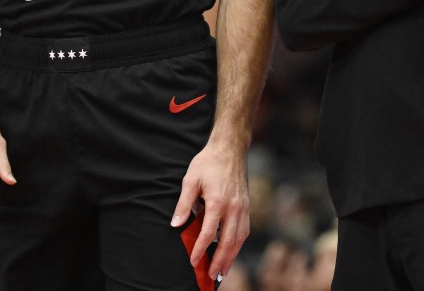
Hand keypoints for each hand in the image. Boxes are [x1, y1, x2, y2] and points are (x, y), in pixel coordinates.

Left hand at [170, 138, 249, 280]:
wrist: (231, 148)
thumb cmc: (208, 162)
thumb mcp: (191, 180)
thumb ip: (184, 204)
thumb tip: (175, 225)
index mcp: (218, 202)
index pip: (208, 234)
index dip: (200, 250)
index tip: (193, 262)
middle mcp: (233, 207)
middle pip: (228, 241)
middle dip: (219, 261)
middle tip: (211, 275)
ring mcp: (243, 207)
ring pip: (239, 238)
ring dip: (232, 256)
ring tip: (223, 270)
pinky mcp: (247, 205)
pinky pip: (245, 229)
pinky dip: (239, 243)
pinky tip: (233, 250)